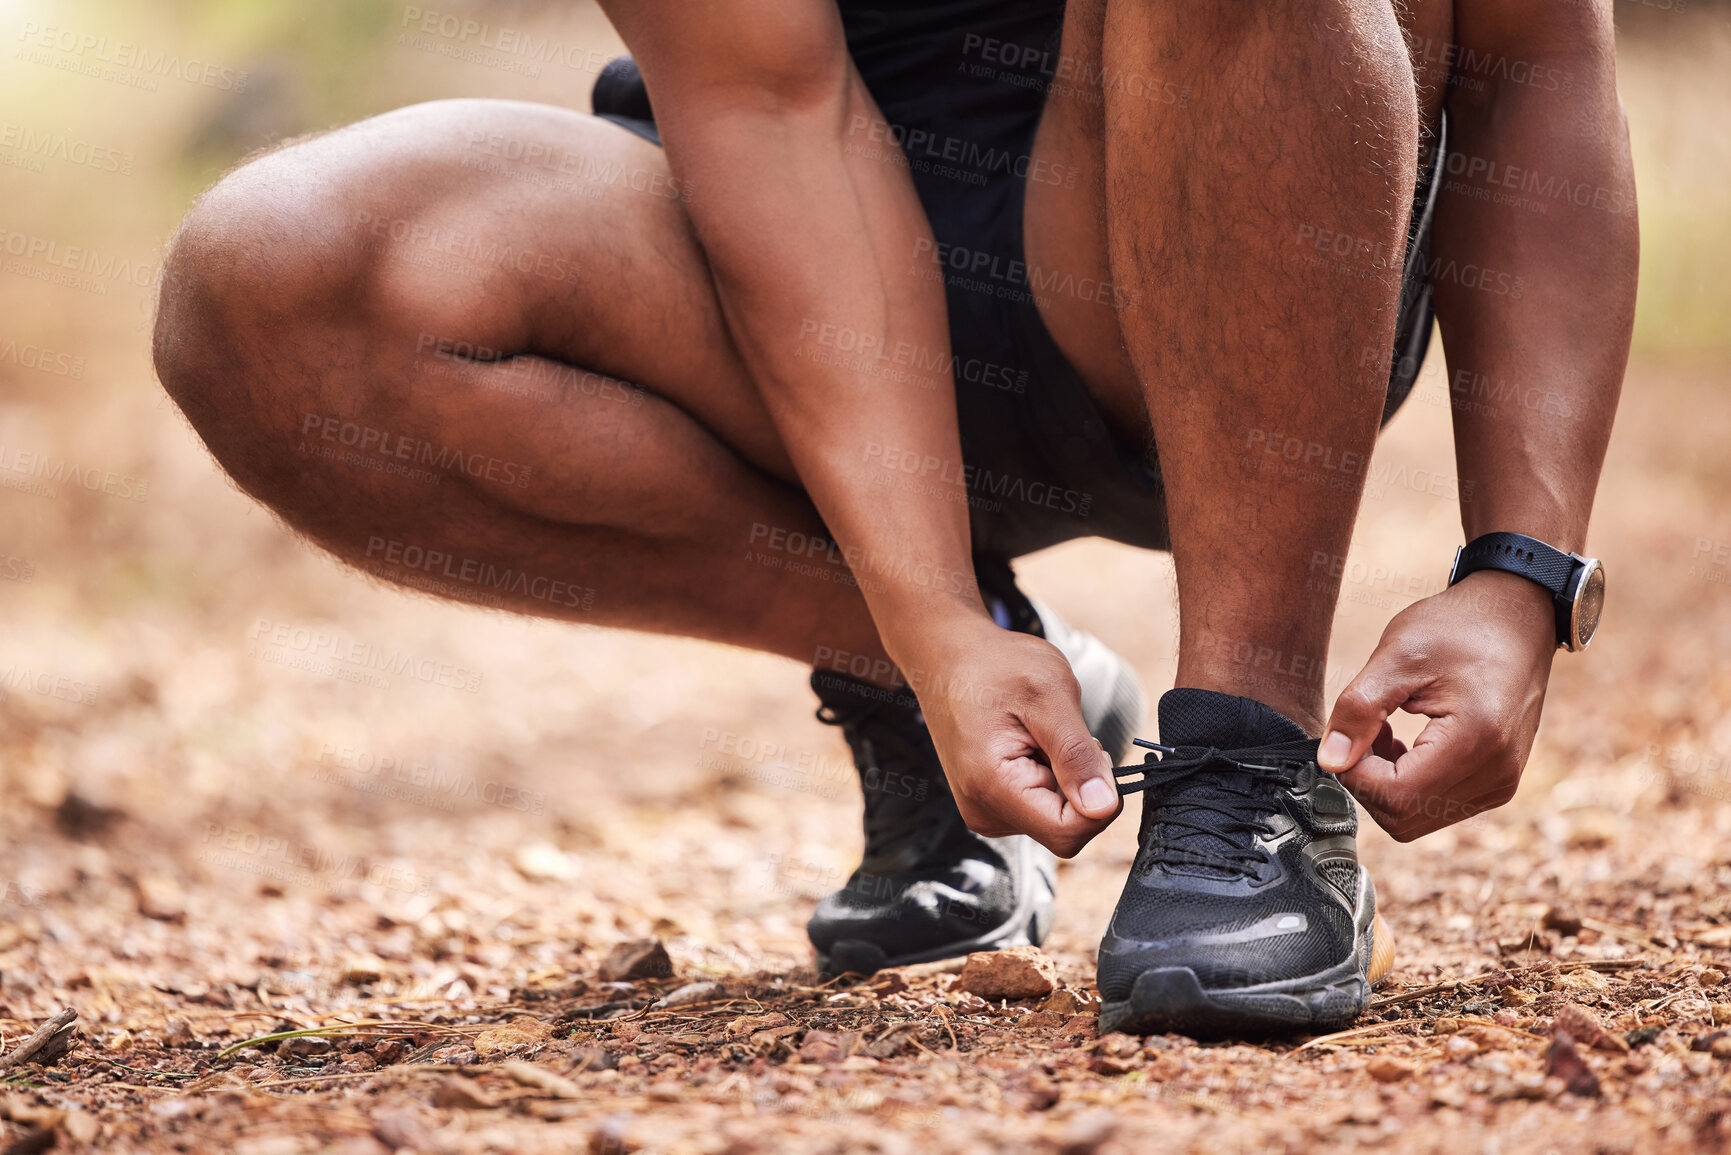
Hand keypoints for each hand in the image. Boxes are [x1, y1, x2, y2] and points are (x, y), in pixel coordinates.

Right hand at [893, 613, 1120, 856]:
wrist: (949, 657)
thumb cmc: (994, 666)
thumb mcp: (1049, 695)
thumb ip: (1077, 755)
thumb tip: (1104, 807)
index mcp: (992, 787)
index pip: (1068, 834)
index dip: (1098, 800)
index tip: (1091, 751)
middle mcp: (984, 810)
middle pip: (1064, 828)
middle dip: (1080, 784)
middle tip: (1060, 733)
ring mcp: (986, 809)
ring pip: (1057, 817)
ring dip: (1065, 777)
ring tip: (1038, 733)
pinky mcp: (992, 802)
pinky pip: (1042, 805)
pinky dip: (1051, 775)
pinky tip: (1031, 742)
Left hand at [1317, 570, 1557, 839]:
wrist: (1517, 618)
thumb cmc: (1458, 627)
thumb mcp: (1397, 655)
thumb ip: (1358, 709)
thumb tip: (1329, 761)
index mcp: (1476, 739)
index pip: (1394, 796)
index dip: (1355, 772)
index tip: (1350, 729)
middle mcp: (1497, 772)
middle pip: (1403, 816)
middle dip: (1368, 780)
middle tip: (1365, 728)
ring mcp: (1501, 783)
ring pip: (1417, 817)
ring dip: (1387, 783)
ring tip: (1385, 730)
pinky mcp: (1498, 783)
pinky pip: (1438, 806)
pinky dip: (1409, 784)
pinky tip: (1405, 743)